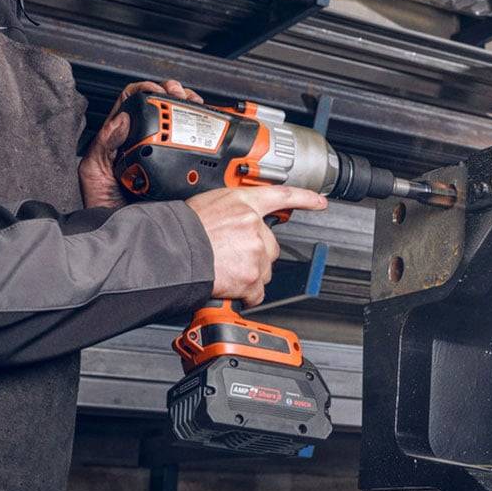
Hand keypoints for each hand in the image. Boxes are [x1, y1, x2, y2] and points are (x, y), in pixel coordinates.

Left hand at [78, 78, 203, 209]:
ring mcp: (161, 155)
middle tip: (182, 97)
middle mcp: (141, 143)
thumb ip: (103, 144)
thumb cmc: (103, 205)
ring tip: (197, 106)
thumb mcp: (93, 171)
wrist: (123, 234)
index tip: (159, 91)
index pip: (132, 102)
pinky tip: (207, 129)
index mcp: (119, 138)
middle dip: (175, 94)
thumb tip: (122, 119)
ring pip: (179, 122)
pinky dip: (202, 133)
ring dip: (190, 108)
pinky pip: (191, 146)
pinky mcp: (177, 169)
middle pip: (160, 107)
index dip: (146, 90)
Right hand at [186, 184, 328, 309]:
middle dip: (256, 255)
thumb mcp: (207, 206)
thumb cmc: (181, 230)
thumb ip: (230, 213)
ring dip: (249, 274)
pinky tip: (229, 286)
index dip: (304, 199)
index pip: (281, 196)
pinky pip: (256, 292)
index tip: (320, 203)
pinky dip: (245, 294)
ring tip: (224, 270)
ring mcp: (255, 250)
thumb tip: (234, 222)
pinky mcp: (252, 275)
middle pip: (271, 246)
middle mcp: (253, 223)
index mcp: (243, 202)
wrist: (171, 250)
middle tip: (232, 257)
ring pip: (263, 270)